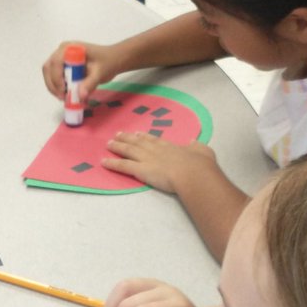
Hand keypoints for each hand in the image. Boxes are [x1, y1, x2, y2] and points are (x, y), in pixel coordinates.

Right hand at [42, 41, 126, 102]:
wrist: (112, 60)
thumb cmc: (107, 62)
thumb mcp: (100, 73)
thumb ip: (90, 84)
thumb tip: (80, 96)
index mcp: (69, 48)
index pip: (56, 62)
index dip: (56, 78)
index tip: (64, 91)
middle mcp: (62, 52)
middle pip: (48, 68)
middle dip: (53, 85)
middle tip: (62, 98)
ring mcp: (61, 59)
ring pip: (49, 74)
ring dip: (54, 87)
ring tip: (65, 98)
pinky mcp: (63, 67)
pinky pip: (54, 78)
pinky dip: (57, 88)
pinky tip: (67, 95)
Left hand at [101, 132, 217, 193]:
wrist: (193, 173)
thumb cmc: (200, 164)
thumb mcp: (202, 150)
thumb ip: (196, 146)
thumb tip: (193, 142)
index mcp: (170, 146)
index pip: (153, 140)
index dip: (144, 137)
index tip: (137, 133)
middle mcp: (155, 150)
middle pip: (137, 142)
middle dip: (127, 138)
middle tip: (117, 135)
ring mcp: (147, 159)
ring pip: (128, 151)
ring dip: (117, 147)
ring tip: (108, 144)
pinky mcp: (141, 170)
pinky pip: (123, 166)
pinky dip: (112, 163)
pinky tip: (103, 162)